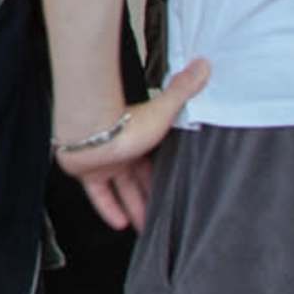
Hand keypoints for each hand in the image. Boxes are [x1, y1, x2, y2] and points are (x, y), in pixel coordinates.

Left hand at [55, 58, 209, 232]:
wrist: (91, 127)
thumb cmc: (127, 119)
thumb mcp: (164, 109)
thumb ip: (183, 90)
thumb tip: (204, 64)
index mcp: (141, 139)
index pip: (154, 163)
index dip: (162, 178)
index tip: (174, 192)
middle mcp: (122, 153)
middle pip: (139, 181)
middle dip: (150, 199)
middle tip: (162, 218)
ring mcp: (104, 163)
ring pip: (122, 191)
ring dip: (134, 208)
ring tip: (146, 228)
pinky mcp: (88, 174)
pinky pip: (100, 197)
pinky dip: (109, 209)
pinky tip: (120, 225)